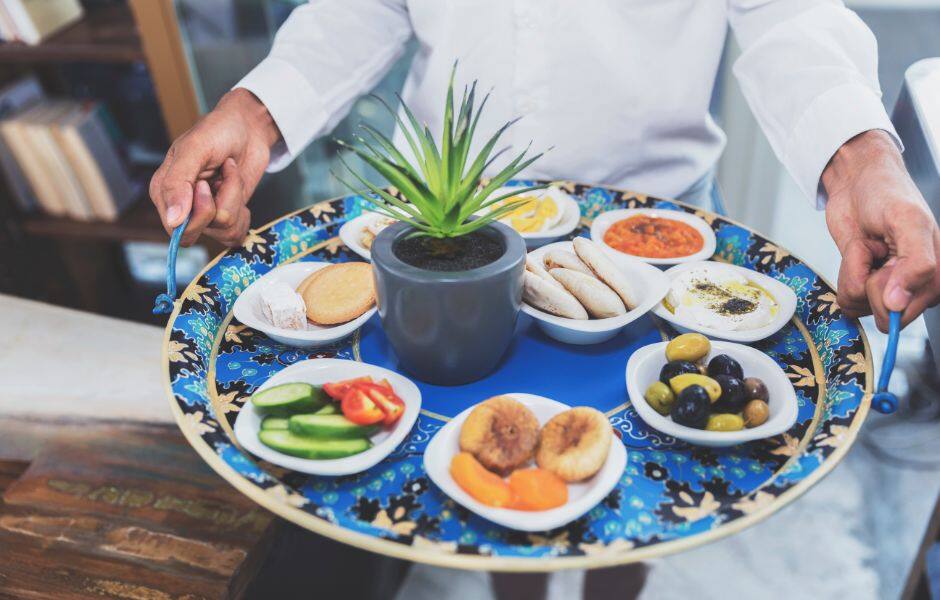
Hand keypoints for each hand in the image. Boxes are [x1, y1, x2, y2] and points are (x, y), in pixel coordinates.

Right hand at [149, 88, 280, 245]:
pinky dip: (244, 213)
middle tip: (219, 179)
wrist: (248, 129)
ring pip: (223, 229)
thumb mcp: (194, 149)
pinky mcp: (226, 217)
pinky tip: (237, 190)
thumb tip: (173, 219)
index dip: (196, 211)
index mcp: (164, 191)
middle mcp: (182, 207)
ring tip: (230, 175)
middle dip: (218, 205)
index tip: (205, 184)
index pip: (174, 227)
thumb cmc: (218, 132)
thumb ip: (178, 183)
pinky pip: (236, 234)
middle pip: (197, 233)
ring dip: (234, 198)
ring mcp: (205, 215)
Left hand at [822, 130, 939, 331]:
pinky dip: (845, 273)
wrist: (856, 182)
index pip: (907, 310)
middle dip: (870, 280)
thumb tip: (899, 304)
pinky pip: (846, 299)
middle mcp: (914, 287)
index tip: (890, 258)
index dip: (889, 287)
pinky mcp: (862, 284)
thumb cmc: (887, 194)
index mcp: (936, 276)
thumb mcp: (908, 221)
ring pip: (860, 305)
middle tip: (878, 249)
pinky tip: (859, 252)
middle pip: (883, 313)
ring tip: (869, 246)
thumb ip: (915, 264)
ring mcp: (886, 287)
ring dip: (855, 272)